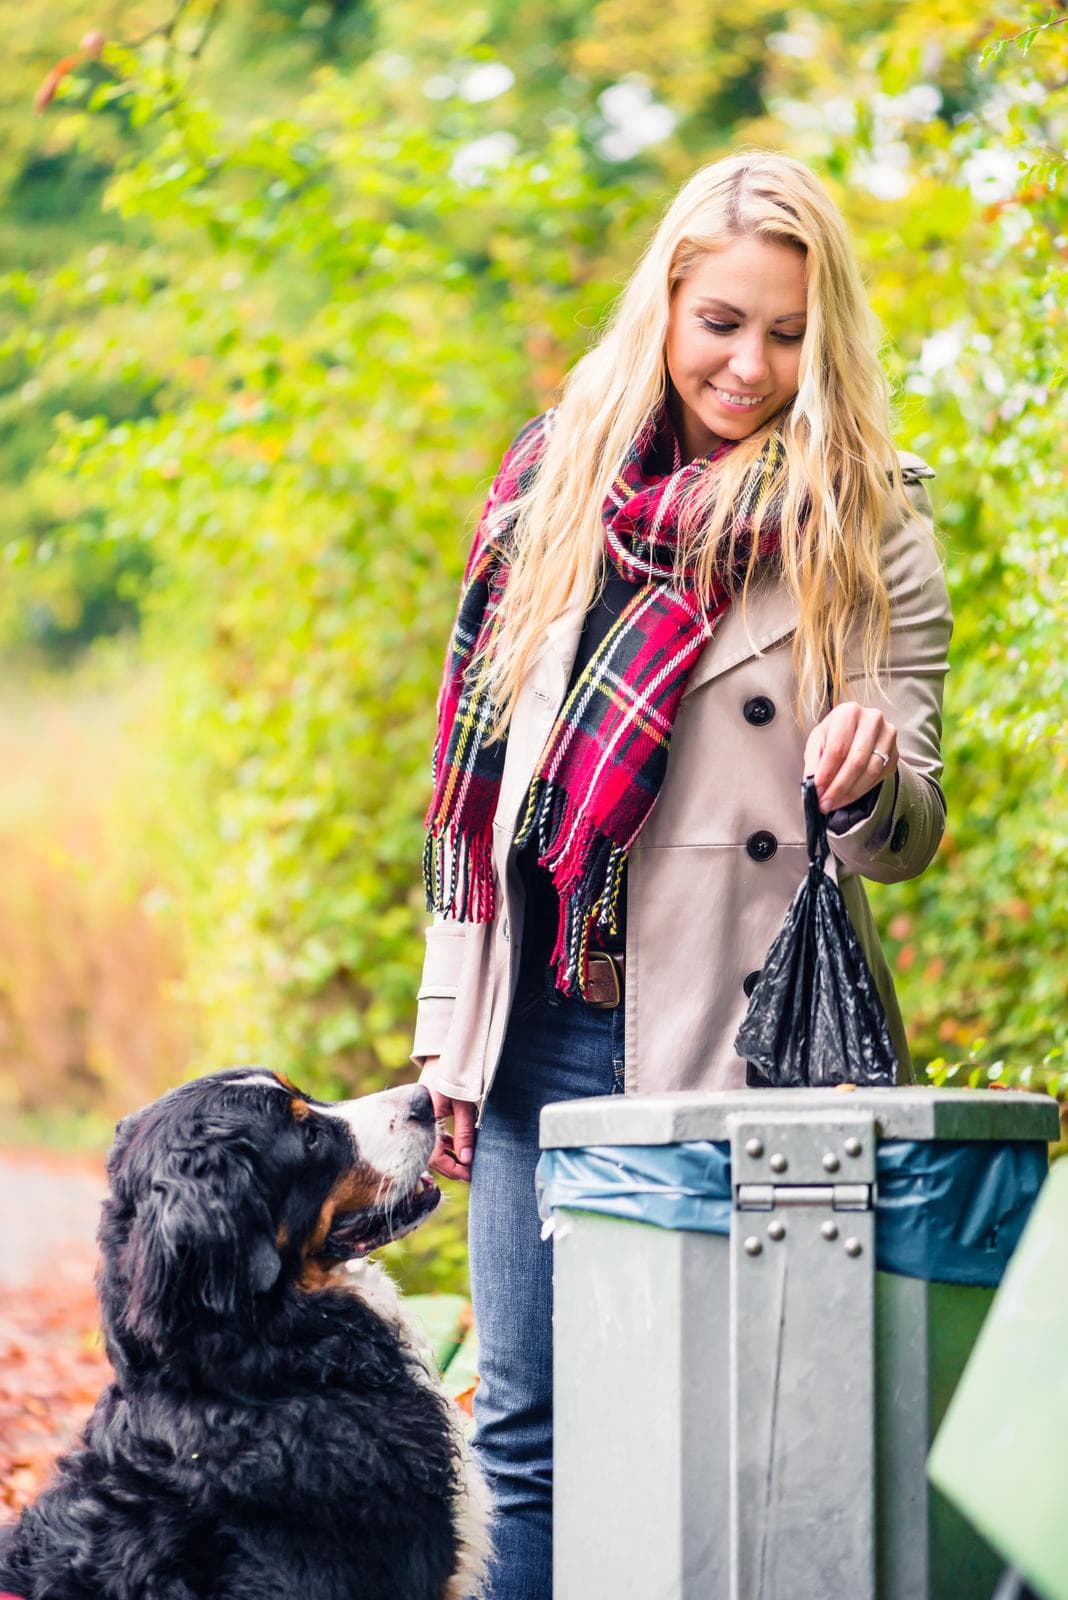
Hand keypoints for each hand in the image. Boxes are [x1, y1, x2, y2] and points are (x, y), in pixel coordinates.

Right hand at [422, 1064, 476, 1183]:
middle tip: (471, 1175)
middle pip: (432, 1155)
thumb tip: (467, 1160)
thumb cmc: (455, 1077)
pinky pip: (434, 1138)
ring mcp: (421, 1121)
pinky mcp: (426, 1117)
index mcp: (425, 1120)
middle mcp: (419, 1123)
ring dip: (449, 1158)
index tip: (469, 1175)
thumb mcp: (464, 1105)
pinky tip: (459, 1151)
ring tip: (468, 1165)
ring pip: (433, 1148)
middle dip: (452, 1167)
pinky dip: (446, 1147)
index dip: (452, 1169)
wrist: (444, 1057)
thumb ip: (464, 1133)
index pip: (435, 1156)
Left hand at [804, 701, 897, 812]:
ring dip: (850, 793)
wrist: (857, 730)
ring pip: (870, 772)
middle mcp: (873, 720)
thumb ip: (814, 760)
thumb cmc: (834, 734)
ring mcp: (888, 737)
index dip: (827, 772)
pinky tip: (847, 797)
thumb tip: (811, 784)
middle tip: (825, 803)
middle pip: (856, 761)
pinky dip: (861, 791)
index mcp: (850, 712)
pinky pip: (878, 778)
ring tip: (833, 803)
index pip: (838, 747)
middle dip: (838, 787)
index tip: (816, 791)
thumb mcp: (818, 740)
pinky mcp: (895, 754)